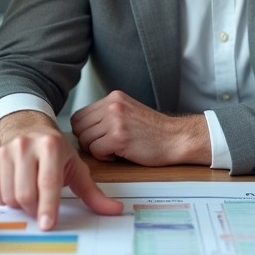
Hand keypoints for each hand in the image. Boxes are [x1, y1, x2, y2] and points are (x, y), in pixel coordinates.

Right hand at [0, 111, 123, 229]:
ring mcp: (6, 152)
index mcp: (51, 146)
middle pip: (26, 194)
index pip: (48, 183)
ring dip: (20, 205)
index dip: (48, 206)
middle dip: (34, 209)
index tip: (47, 224)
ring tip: (31, 194)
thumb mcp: (76, 168)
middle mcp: (26, 146)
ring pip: (9, 196)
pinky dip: (5, 199)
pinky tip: (16, 189)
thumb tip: (114, 210)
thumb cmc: (55, 151)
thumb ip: (93, 193)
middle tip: (42, 208)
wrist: (28, 128)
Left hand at [70, 91, 209, 165]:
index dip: (84, 130)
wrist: (176, 138)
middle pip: (78, 127)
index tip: (96, 137)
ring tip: (114, 149)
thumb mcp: (129, 112)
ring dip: (96, 149)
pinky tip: (118, 154)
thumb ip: (107, 114)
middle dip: (88, 140)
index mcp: (114, 97)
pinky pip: (95, 150)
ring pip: (85, 139)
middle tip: (104, 146)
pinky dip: (104, 157)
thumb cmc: (154, 131)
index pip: (79, 114)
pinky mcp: (118, 137)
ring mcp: (115, 120)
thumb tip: (82, 127)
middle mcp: (112, 105)